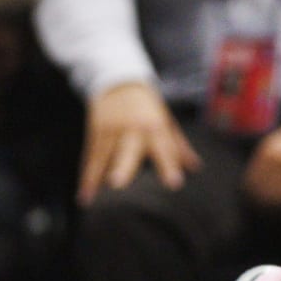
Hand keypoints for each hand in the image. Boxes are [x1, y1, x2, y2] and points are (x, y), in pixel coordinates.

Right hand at [78, 82, 200, 202]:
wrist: (120, 81)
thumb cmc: (148, 107)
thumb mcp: (166, 120)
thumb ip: (178, 146)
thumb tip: (196, 168)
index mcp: (155, 125)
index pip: (164, 147)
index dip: (169, 164)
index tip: (174, 184)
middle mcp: (132, 128)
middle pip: (128, 149)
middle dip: (123, 166)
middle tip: (117, 183)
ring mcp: (112, 129)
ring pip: (103, 155)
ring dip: (95, 177)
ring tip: (91, 198)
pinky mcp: (96, 131)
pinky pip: (91, 156)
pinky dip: (86, 176)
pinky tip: (84, 195)